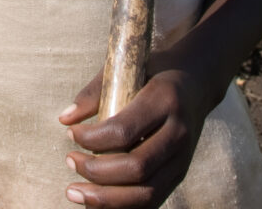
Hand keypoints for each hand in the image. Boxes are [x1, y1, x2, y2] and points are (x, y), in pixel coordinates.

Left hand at [58, 67, 205, 206]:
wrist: (197, 81)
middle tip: (69, 161)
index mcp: (164, 100)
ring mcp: (183, 158)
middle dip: (96, 172)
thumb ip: (94, 92)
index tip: (71, 133)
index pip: (124, 131)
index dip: (92, 139)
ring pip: (147, 193)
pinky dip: (123, 206)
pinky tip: (98, 201)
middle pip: (136, 168)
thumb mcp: (126, 67)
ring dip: (107, 199)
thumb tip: (65, 119)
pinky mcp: (181, 174)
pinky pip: (153, 201)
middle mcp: (179, 133)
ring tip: (76, 191)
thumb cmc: (153, 71)